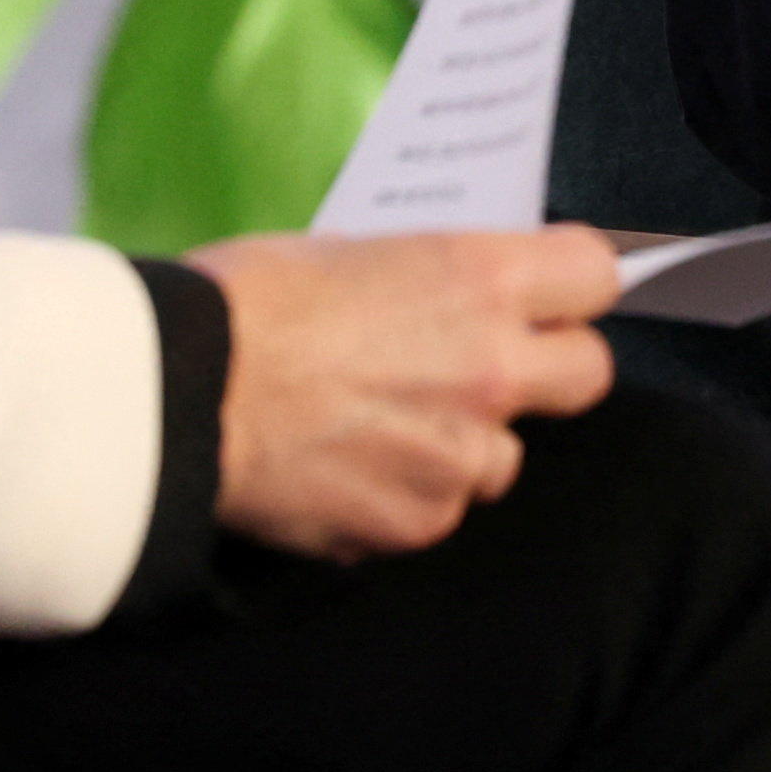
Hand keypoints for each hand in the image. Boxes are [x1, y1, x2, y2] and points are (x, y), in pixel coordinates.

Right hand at [188, 228, 621, 559]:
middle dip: (548, 370)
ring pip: (503, 457)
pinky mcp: (412, 521)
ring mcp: (458, 454)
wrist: (174, 392)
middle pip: (587, 374)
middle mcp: (491, 368)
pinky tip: (344, 472)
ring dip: (463, 445)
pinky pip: (436, 511)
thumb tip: (451, 297)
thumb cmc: (244, 302)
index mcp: (482, 279)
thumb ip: (430, 282)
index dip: (572, 286)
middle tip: (491, 368)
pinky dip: (402, 498)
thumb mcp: (353, 251)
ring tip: (384, 429)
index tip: (550, 294)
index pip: (596, 276)